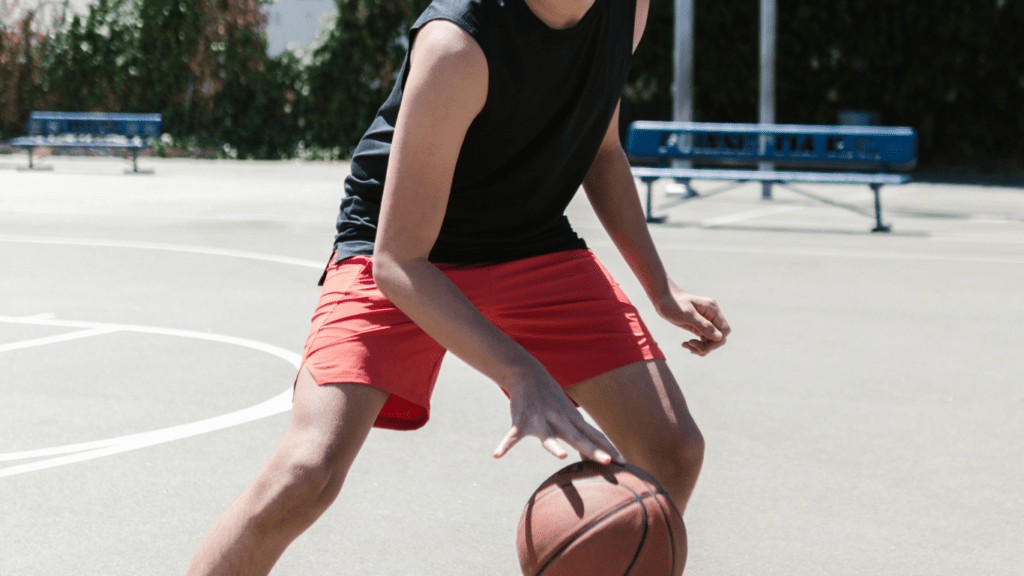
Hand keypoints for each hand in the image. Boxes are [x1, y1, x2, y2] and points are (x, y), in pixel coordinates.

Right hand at [493, 370, 624, 464]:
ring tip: (560, 456)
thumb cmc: (553, 401)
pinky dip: (504, 445)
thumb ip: (582, 436)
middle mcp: (560, 421)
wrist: (528, 374)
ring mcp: (541, 420)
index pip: (595, 436)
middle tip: (608, 462)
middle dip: (594, 450)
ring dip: (553, 446)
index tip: (625, 463)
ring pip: (548, 436)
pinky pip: (512, 436)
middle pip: (579, 437)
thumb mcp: (569, 417)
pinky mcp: (522, 421)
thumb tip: (596, 455)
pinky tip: (497, 455)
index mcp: (573, 421)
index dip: (609, 449)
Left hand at [656, 282, 730, 355]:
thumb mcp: (687, 314)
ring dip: (701, 347)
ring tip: (686, 345)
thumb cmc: (673, 303)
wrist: (662, 298)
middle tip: (691, 345)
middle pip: (719, 337)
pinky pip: (703, 340)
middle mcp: (712, 316)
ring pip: (711, 341)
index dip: (717, 342)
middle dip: (707, 346)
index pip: (724, 330)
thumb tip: (719, 338)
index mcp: (712, 310)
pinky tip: (685, 344)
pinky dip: (696, 345)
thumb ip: (703, 325)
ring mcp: (706, 321)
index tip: (704, 347)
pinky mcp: (698, 326)